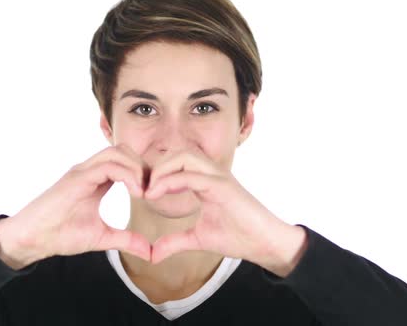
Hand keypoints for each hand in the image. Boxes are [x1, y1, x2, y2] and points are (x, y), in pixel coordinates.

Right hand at [0, 144, 151, 269]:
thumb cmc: (60, 235)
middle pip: (123, 151)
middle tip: (152, 191)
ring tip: (144, 192)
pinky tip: (136, 192)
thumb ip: (125, 240)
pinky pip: (107, 165)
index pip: (125, 161)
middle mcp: (89, 170)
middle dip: (143, 167)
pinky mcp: (76, 178)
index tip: (153, 195)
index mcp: (95, 179)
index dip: (142, 173)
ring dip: (136, 168)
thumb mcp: (101, 237)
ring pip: (117, 152)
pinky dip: (127, 174)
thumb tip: (148, 251)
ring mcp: (82, 172)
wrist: (31, 239)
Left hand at [144, 149, 307, 276]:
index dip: (155, 173)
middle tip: (141, 190)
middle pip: (177, 153)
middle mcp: (212, 173)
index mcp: (206, 180)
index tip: (141, 192)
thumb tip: (153, 254)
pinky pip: (192, 175)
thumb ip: (175, 242)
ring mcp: (219, 177)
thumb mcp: (198, 238)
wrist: (265, 244)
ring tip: (148, 192)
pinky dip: (170, 181)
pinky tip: (156, 195)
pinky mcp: (223, 187)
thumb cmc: (238, 236)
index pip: (176, 162)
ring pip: (184, 156)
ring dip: (161, 171)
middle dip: (155, 168)